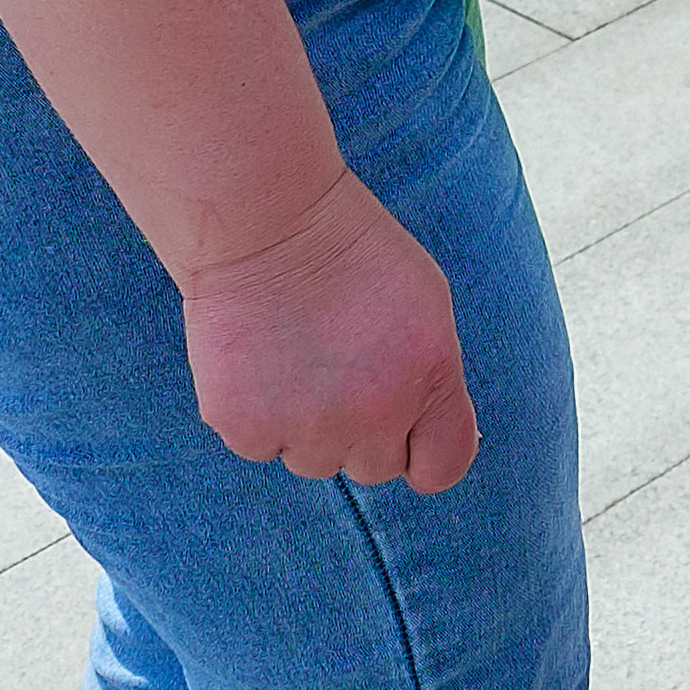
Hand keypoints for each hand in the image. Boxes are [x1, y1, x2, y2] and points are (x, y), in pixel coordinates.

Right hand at [175, 168, 477, 490]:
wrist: (267, 222)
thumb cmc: (351, 253)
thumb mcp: (424, 307)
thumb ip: (431, 379)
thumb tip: (420, 435)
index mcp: (430, 378)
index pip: (443, 467)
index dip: (424, 454)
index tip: (406, 434)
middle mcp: (375, 413)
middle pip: (375, 468)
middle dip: (362, 431)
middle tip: (337, 369)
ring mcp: (308, 427)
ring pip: (313, 459)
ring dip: (307, 425)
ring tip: (296, 356)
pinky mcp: (246, 428)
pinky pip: (261, 445)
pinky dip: (258, 415)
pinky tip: (259, 361)